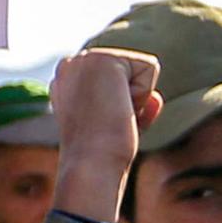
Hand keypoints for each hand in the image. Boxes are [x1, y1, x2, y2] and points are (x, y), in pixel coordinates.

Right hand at [47, 47, 159, 222]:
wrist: (90, 164)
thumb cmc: (99, 153)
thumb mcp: (111, 123)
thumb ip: (131, 106)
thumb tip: (155, 99)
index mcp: (65, 79)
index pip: (117, 78)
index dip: (121, 104)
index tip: (101, 124)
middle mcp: (71, 64)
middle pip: (129, 70)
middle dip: (130, 98)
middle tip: (107, 122)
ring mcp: (85, 59)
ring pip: (139, 68)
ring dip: (136, 97)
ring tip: (112, 115)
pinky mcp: (104, 59)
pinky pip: (150, 67)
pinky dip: (143, 92)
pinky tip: (119, 107)